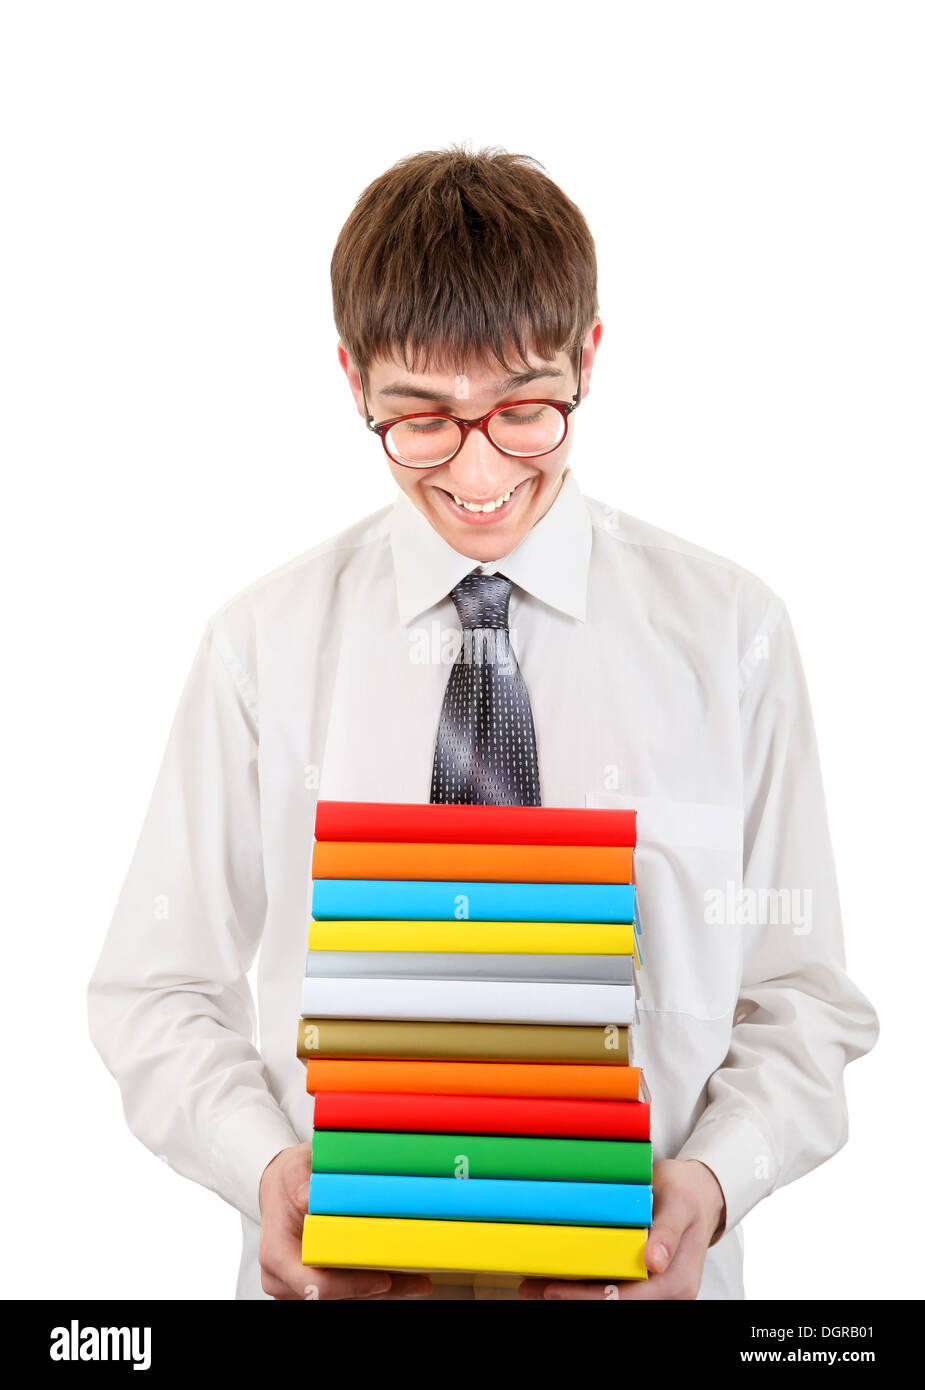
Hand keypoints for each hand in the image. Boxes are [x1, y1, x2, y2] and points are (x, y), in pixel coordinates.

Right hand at [257, 1143, 432, 1299]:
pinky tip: (404, 1276)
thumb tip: (309, 1196)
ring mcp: (298, 1285)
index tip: (383, 1278)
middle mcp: (284, 1277)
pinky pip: (347, 1290)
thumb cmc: (288, 1180)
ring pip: (346, 1296)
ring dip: (383, 1291)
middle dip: (377, 1290)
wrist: (280, 1189)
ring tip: (418, 1280)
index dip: (352, 1286)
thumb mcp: (293, 1170)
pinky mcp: (315, 1283)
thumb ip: (300, 1182)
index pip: (315, 1285)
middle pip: (336, 1295)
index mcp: (276, 1254)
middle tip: (417, 1280)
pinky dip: (373, 1283)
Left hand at [518, 1158, 725, 1300]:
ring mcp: (655, 1289)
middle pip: (613, 1303)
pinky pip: (613, 1288)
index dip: (585, 1296)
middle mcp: (667, 1293)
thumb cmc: (688, 1194)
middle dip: (572, 1298)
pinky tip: (557, 1276)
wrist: (702, 1194)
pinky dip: (585, 1284)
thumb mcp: (679, 1204)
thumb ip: (667, 1232)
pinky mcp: (645, 1281)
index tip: (553, 1287)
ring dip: (574, 1294)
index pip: (624, 1297)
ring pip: (610, 1299)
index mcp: (676, 1281)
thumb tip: (654, 1262)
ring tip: (535, 1286)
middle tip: (531, 1289)